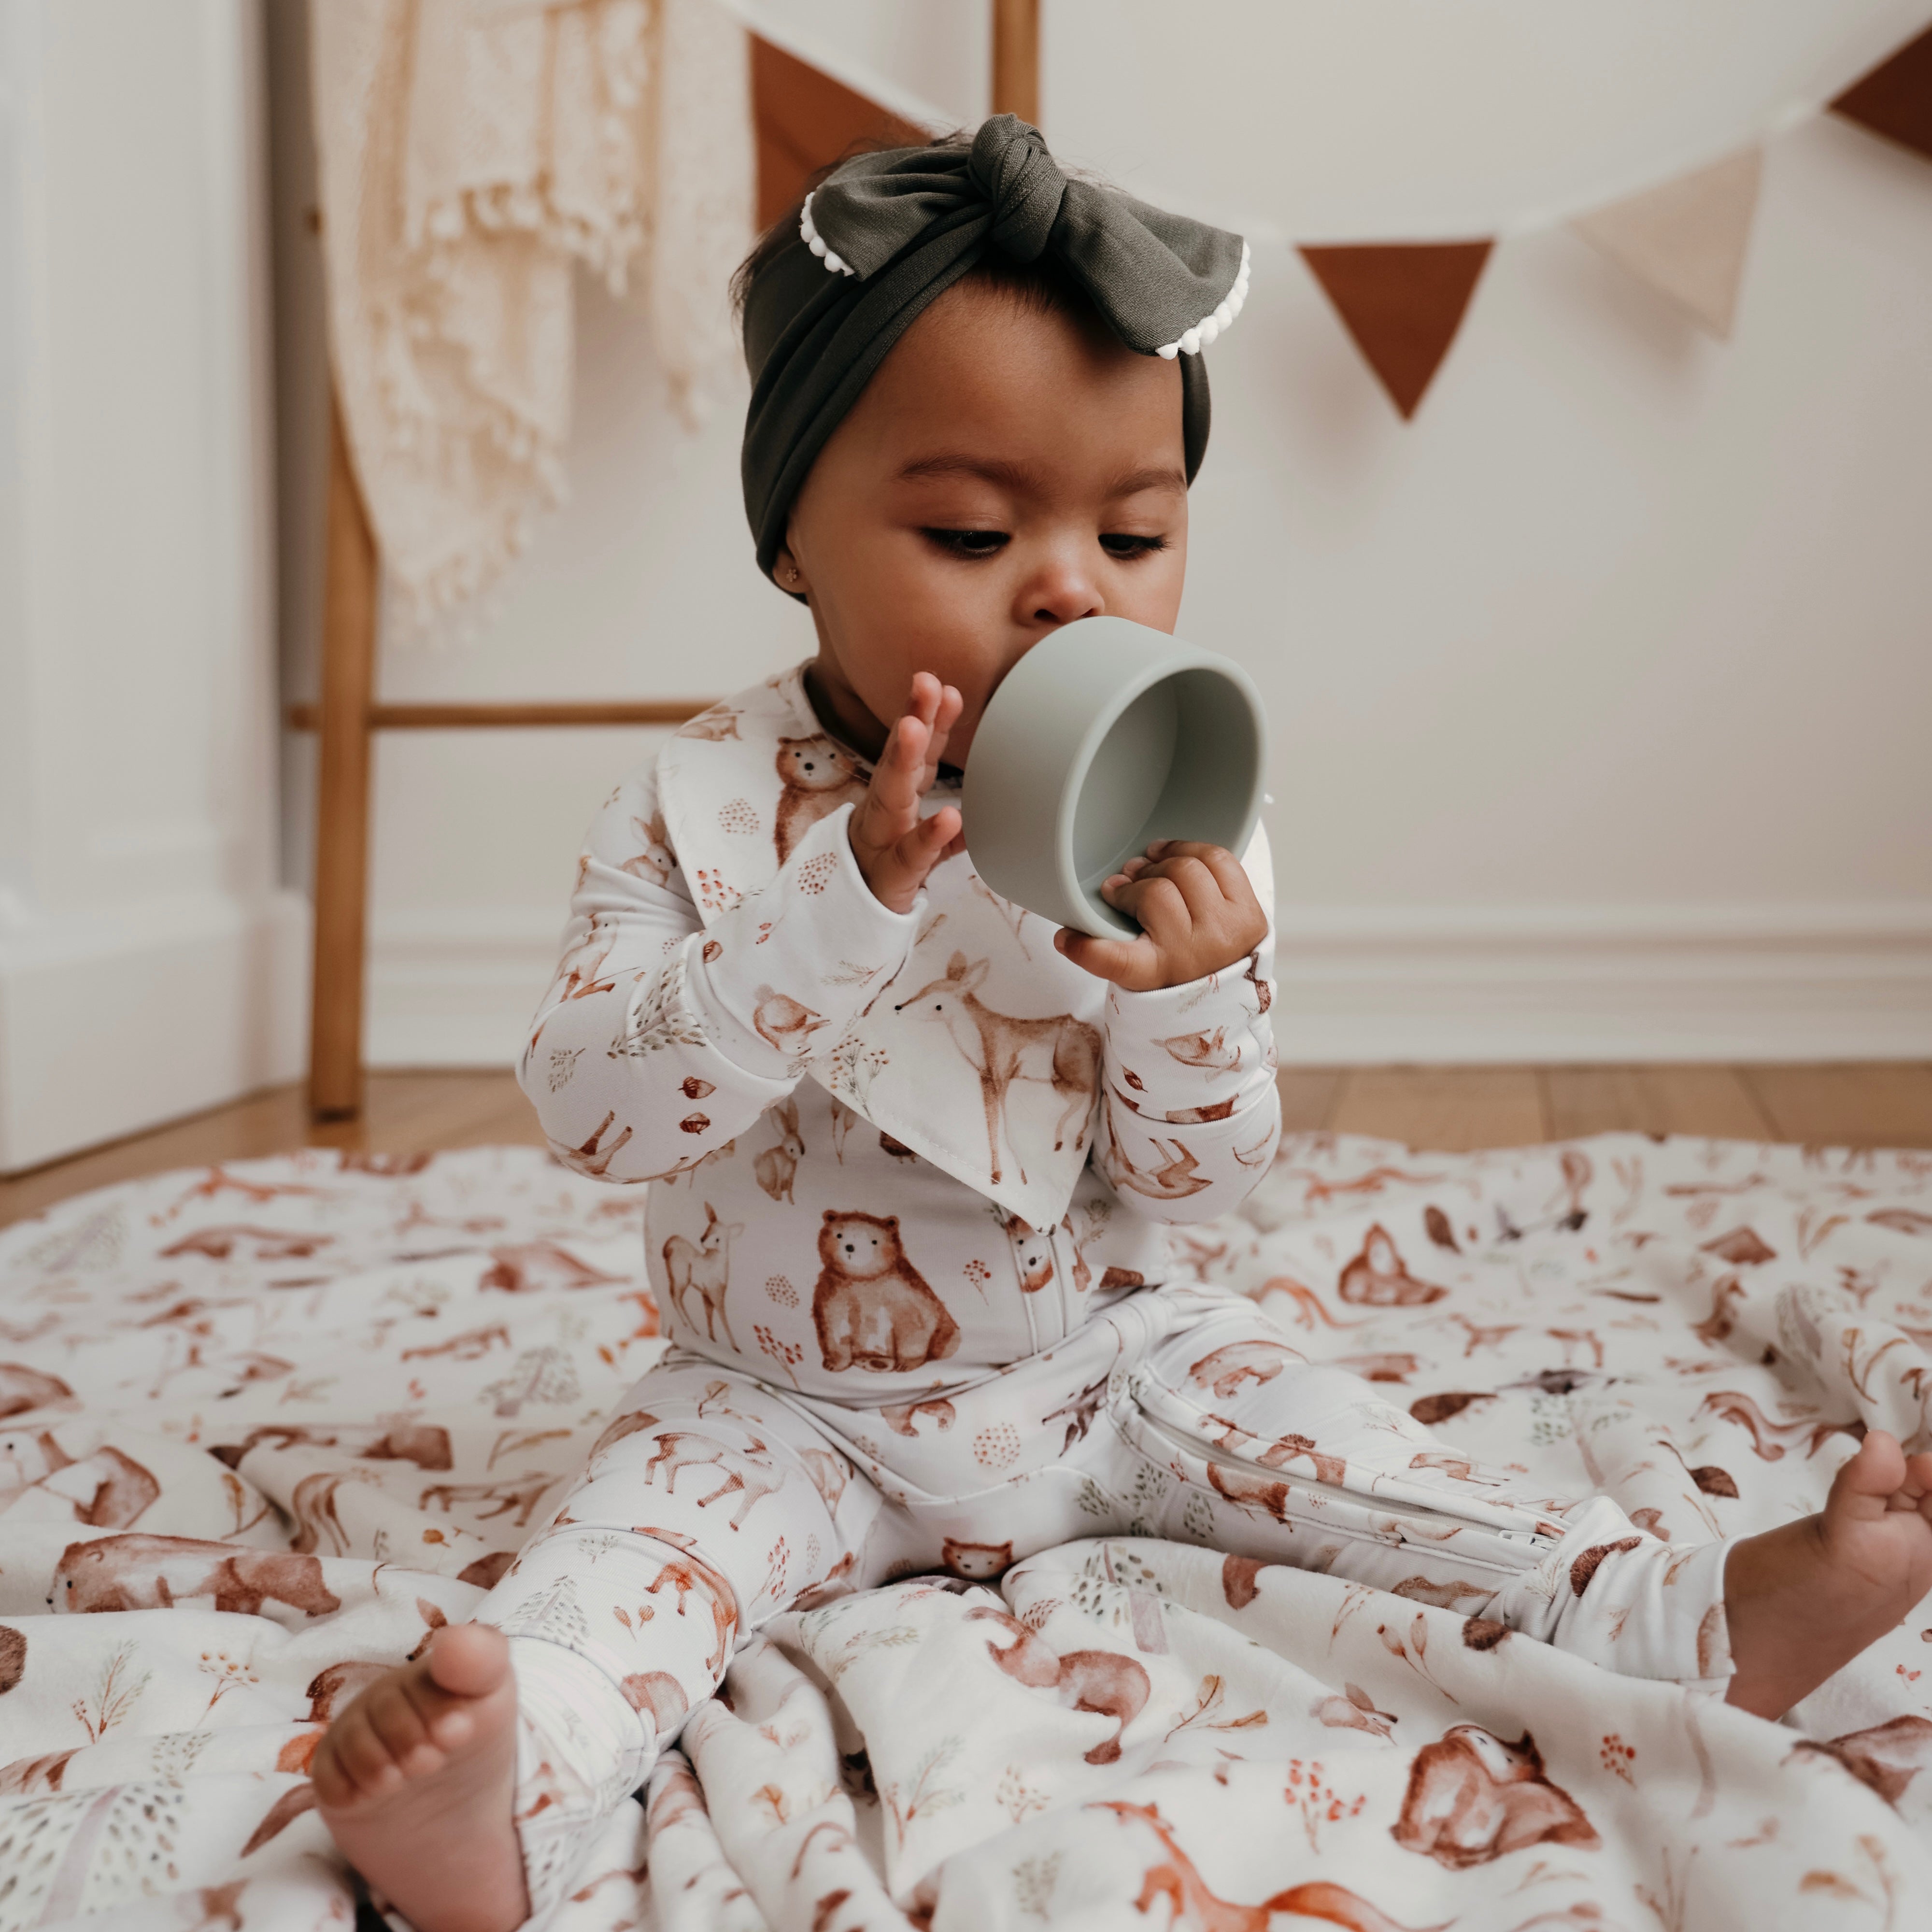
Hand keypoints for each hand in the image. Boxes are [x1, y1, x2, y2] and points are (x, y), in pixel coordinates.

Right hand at [847, 673, 965, 913]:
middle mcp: (885, 809)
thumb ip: (945, 831)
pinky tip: (951, 818)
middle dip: (912, 719)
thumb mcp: (919, 847)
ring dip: (903, 759)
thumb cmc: (884, 872)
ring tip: (916, 728)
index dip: (929, 718)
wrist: (848, 919)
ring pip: (892, 795)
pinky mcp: (888, 873)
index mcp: (896, 798)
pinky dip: (930, 835)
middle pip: (898, 759)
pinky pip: (910, 854)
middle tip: (926, 683)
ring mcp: (882, 838)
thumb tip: (975, 815)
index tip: (944, 685)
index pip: (915, 752)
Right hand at [1053, 840, 1265, 991]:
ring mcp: (1227, 932)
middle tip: (1123, 883)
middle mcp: (1194, 955)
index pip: (1119, 963)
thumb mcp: (1137, 971)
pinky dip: (1193, 850)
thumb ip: (1106, 951)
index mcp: (1157, 974)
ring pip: (1187, 868)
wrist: (1227, 987)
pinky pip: (1219, 860)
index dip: (1087, 949)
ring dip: (1162, 862)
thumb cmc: (1173, 971)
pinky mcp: (1250, 913)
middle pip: (1155, 892)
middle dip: (1133, 881)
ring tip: (1150, 868)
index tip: (1066, 938)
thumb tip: (1067, 935)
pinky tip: (1177, 856)